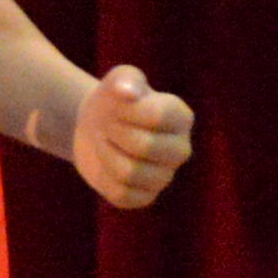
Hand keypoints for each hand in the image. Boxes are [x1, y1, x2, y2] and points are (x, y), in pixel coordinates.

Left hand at [72, 65, 194, 209]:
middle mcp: (180, 149)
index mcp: (181, 117)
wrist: (97, 126)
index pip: (157, 116)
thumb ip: (126, 79)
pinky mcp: (145, 197)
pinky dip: (104, 177)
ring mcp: (165, 176)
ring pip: (130, 173)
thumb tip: (128, 92)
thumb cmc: (115, 100)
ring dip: (106, 154)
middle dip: (114, 132)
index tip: (116, 105)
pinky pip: (121, 194)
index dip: (126, 110)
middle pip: (144, 146)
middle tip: (108, 126)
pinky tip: (106, 164)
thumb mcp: (119, 80)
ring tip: (107, 143)